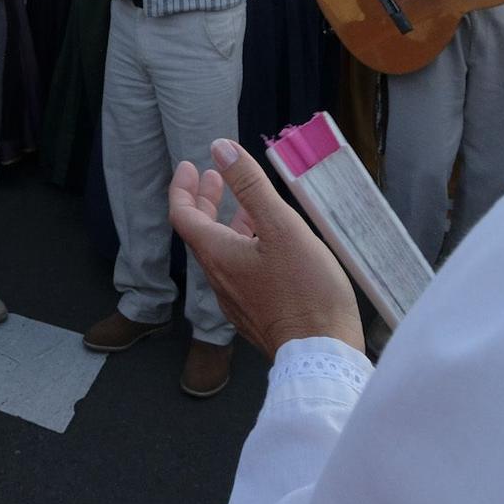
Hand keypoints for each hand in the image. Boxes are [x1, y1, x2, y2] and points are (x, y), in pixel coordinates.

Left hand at [169, 139, 363, 357]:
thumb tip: (219, 148)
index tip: (188, 166)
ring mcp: (236, 299)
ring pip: (222, 251)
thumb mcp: (281, 227)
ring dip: (227, 222)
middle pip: (201, 233)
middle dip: (205, 200)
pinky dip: (243, 245)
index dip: (182, 188)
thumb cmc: (304, 288)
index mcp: (217, 254)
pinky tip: (269, 242)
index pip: (183, 215)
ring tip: (247, 203)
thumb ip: (250, 186)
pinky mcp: (255, 313)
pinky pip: (239, 270)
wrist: (321, 355)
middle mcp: (219, 278)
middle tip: (214, 176)